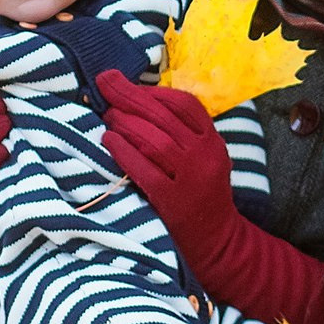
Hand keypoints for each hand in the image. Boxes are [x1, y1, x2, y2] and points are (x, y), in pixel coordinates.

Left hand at [98, 70, 236, 262]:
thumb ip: (183, 134)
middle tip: (105, 82)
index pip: (185, 104)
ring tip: (107, 115)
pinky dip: (124, 152)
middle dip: (131, 96)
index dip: (154, 91)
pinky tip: (108, 140)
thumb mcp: (204, 158)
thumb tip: (138, 103)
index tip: (129, 84)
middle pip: (165, 116)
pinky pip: (145, 170)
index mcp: (213, 141)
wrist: (218, 240)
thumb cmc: (201, 195)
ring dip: (127, 123)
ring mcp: (191, 179)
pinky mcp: (174, 201)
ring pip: (156, 140)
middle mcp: (205, 155)